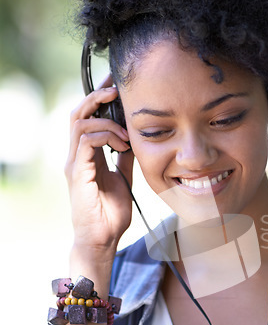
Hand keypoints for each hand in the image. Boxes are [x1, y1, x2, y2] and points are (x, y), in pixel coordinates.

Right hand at [66, 76, 133, 255]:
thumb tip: (135, 139)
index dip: (98, 99)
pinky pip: (86, 141)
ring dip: (106, 121)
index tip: (115, 87)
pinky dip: (105, 136)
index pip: (87, 118)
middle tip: (116, 90)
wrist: (103, 237)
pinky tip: (122, 145)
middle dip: (97, 97)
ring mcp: (75, 163)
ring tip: (126, 134)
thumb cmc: (111, 212)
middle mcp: (77, 155)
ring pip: (80, 123)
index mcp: (87, 155)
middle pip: (78, 113)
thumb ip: (125, 158)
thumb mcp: (124, 177)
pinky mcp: (77, 172)